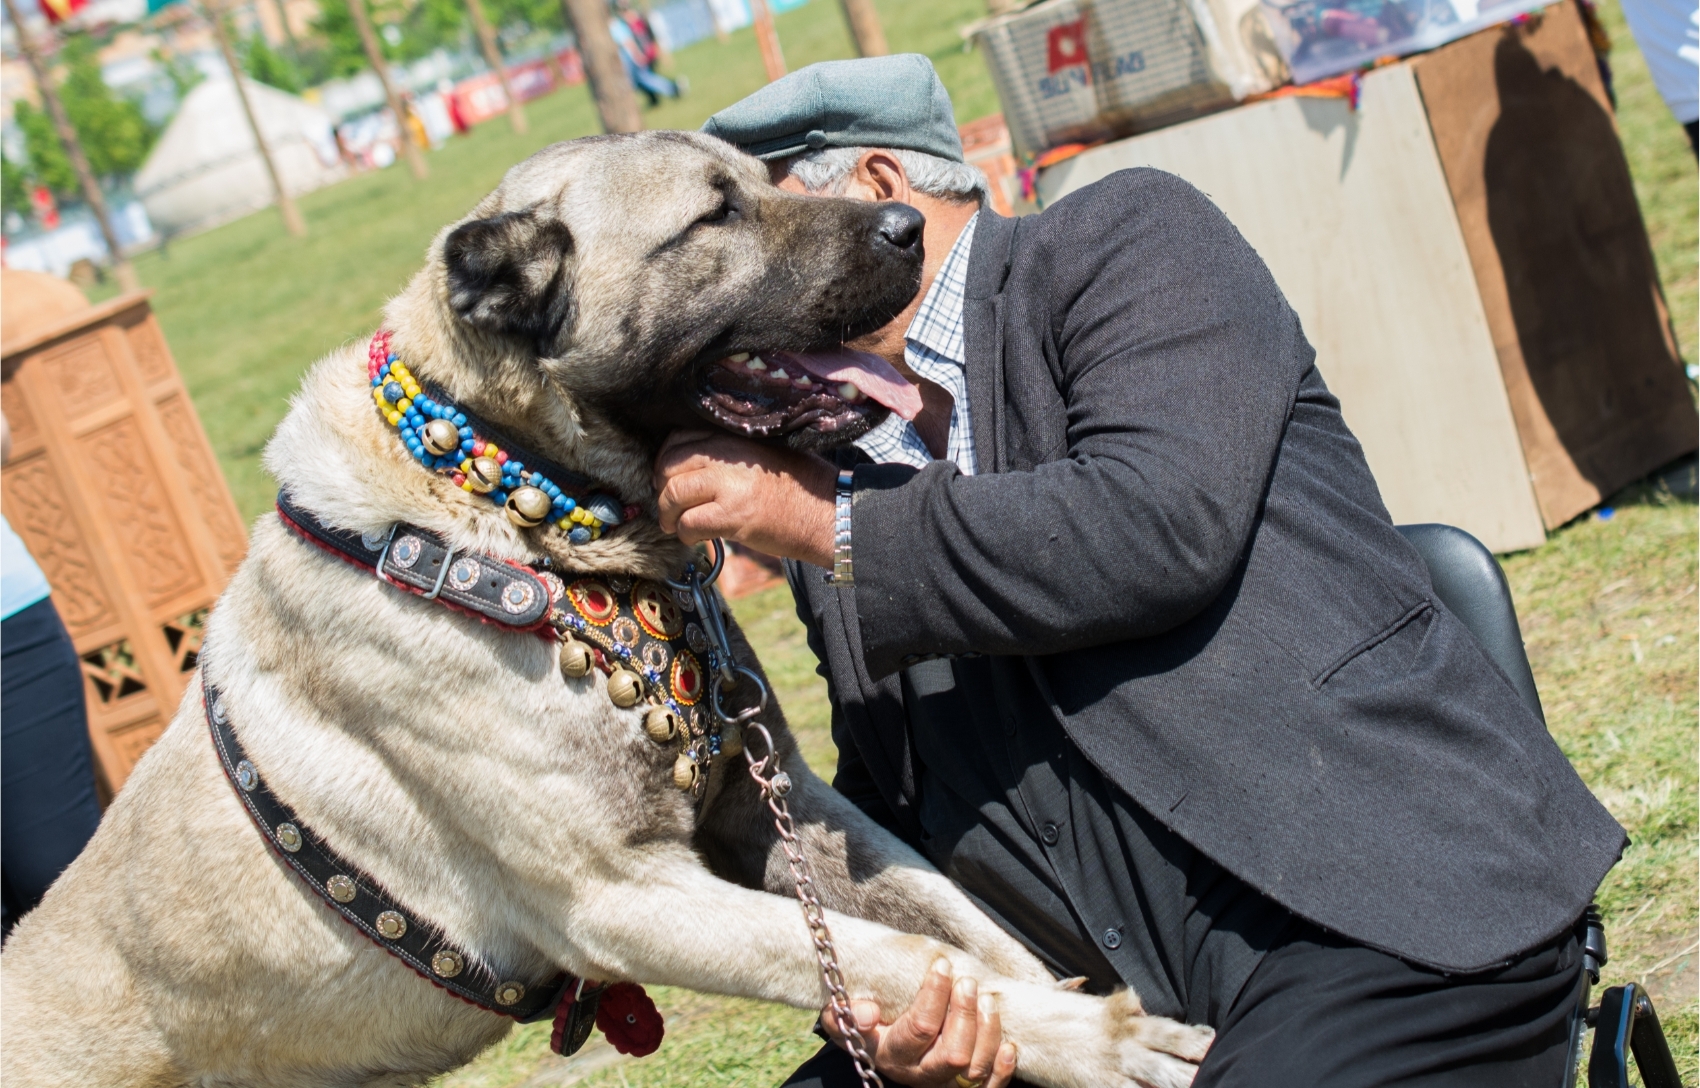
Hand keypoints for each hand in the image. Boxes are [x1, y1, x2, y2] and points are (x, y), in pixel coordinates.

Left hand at [653, 430, 836, 566]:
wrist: (828, 512)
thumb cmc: (800, 487)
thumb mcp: (763, 455)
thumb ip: (728, 455)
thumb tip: (691, 469)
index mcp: (734, 436)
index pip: (679, 439)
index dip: (666, 462)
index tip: (668, 479)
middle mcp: (728, 454)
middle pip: (669, 465)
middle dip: (660, 489)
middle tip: (668, 506)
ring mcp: (729, 484)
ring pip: (672, 494)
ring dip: (668, 514)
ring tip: (675, 525)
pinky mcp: (733, 515)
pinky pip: (689, 523)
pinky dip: (685, 533)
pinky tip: (694, 537)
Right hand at [821, 958, 1017, 1087]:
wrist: (875, 1049)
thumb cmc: (863, 1025)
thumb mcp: (841, 1017)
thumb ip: (846, 1013)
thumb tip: (868, 1012)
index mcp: (893, 1053)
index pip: (921, 1028)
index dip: (935, 995)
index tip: (942, 965)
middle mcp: (920, 1073)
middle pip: (953, 1054)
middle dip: (965, 1015)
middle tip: (968, 982)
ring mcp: (944, 1082)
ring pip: (975, 1069)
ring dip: (988, 1033)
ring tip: (987, 1000)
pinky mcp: (965, 1087)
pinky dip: (1003, 1069)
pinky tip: (1009, 1046)